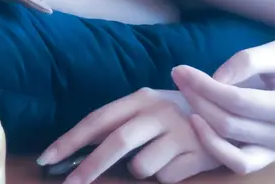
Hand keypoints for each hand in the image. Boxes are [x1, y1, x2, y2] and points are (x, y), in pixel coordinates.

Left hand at [36, 89, 219, 182]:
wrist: (228, 111)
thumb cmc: (175, 116)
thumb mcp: (147, 111)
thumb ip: (118, 126)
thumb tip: (76, 151)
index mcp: (141, 98)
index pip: (98, 118)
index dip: (71, 139)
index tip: (47, 158)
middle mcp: (159, 110)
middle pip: (117, 141)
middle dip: (89, 167)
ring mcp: (179, 131)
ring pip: (142, 166)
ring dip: (141, 171)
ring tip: (158, 158)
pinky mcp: (198, 152)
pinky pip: (167, 178)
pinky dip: (166, 176)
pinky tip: (179, 162)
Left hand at [172, 38, 274, 175]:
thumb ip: (248, 61)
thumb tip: (216, 77)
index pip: (236, 100)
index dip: (204, 86)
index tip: (181, 69)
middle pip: (229, 123)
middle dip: (197, 99)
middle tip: (177, 76)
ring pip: (229, 144)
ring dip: (200, 121)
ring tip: (183, 96)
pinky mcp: (268, 158)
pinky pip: (237, 163)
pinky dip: (213, 147)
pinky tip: (197, 123)